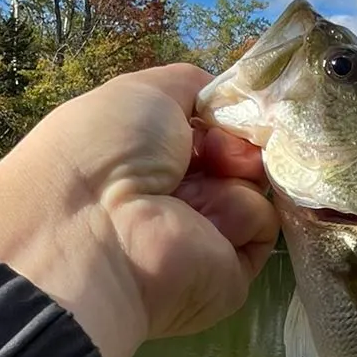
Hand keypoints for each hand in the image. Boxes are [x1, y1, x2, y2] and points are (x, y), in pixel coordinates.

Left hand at [0, 64, 278, 356]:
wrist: (96, 231)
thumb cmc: (108, 152)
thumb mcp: (145, 92)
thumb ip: (193, 86)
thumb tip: (228, 102)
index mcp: (150, 152)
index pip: (211, 125)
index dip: (223, 112)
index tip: (221, 109)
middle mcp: (176, 192)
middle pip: (240, 152)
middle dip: (235, 141)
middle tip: (213, 149)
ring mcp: (204, 231)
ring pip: (254, 183)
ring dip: (234, 176)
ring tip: (192, 193)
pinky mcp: (229, 270)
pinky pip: (261, 225)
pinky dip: (241, 215)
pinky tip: (205, 223)